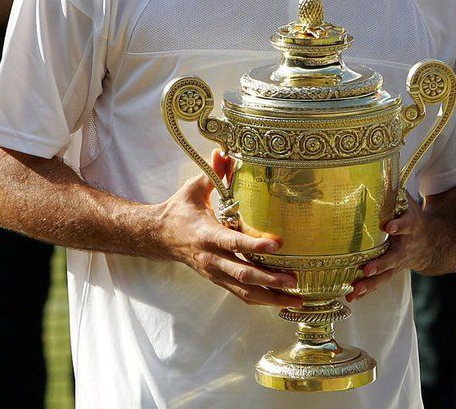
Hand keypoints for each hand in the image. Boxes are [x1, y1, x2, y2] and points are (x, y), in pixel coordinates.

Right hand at [153, 151, 299, 306]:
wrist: (158, 236)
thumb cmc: (180, 209)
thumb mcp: (194, 187)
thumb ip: (214, 173)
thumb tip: (225, 152)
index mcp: (207, 234)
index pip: (233, 242)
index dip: (254, 246)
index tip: (277, 245)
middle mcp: (211, 258)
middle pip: (242, 274)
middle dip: (269, 279)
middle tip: (294, 280)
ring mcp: (214, 273)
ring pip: (243, 291)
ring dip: (270, 297)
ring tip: (297, 299)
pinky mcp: (217, 280)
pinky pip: (240, 295)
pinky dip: (261, 300)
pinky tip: (281, 302)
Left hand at [346, 195, 427, 300]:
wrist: (433, 243)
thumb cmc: (413, 216)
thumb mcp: (408, 202)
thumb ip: (393, 190)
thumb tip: (376, 164)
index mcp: (410, 226)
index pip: (405, 225)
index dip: (398, 225)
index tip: (389, 227)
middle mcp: (404, 247)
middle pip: (392, 257)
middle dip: (379, 264)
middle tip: (365, 269)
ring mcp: (398, 262)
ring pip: (384, 274)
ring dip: (369, 283)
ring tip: (354, 289)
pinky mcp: (391, 272)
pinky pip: (378, 283)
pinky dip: (365, 290)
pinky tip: (350, 296)